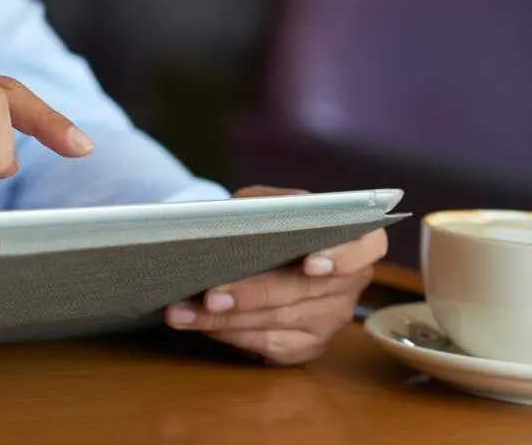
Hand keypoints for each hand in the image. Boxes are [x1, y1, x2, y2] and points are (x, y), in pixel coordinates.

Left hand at [164, 186, 387, 364]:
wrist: (264, 250)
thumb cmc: (269, 221)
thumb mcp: (267, 201)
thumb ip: (261, 204)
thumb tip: (232, 218)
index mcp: (354, 240)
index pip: (365, 249)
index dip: (340, 258)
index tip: (309, 265)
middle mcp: (350, 284)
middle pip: (301, 292)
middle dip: (251, 295)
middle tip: (209, 295)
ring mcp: (330, 320)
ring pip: (277, 323)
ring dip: (226, 320)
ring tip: (183, 312)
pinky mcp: (307, 346)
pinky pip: (268, 345)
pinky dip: (229, 334)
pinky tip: (200, 324)